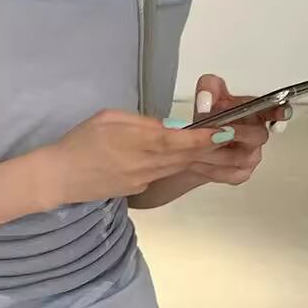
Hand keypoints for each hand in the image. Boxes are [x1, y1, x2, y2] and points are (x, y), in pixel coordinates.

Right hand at [52, 107, 232, 204]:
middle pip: (190, 156)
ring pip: (180, 167)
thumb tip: (167, 128)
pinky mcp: (138, 188)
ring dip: (207, 160)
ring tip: (233, 153)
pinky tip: (192, 160)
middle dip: (219, 149)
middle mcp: (148, 164)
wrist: (59, 177)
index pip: (183, 140)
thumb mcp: (110, 118)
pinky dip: (181, 166)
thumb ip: (142, 122)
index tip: (229, 131)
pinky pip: (164, 174)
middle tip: (247, 142)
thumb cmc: (80, 141)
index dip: (208, 137)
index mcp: (141, 143)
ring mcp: (144, 180)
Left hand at [184, 74, 286, 185]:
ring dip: (218, 151)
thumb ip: (208, 89)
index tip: (279, 113)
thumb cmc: (207, 122)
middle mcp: (256, 135)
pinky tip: (201, 161)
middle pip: (258, 135)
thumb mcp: (205, 98)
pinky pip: (230, 173)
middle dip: (238, 132)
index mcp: (255, 113)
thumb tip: (206, 98)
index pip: (275, 111)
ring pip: (242, 157)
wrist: (193, 148)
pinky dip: (213, 168)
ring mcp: (251, 156)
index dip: (279, 112)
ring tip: (200, 146)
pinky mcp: (240, 174)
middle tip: (219, 130)